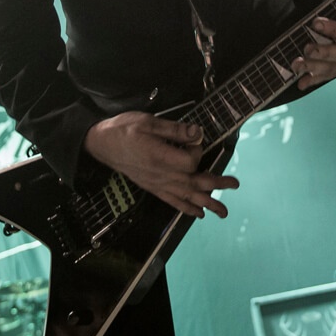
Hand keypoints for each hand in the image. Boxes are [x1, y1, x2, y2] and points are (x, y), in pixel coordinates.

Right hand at [82, 112, 238, 218]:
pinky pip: (172, 202)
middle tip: (235, 184)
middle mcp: (161, 175)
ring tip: (222, 211)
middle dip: (216, 184)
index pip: (191, 161)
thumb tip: (198, 134)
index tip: (193, 138)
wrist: (101, 143)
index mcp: (160, 157)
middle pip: (194, 183)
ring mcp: (157, 184)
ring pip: (186, 197)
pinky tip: (197, 214)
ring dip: (206, 203)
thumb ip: (175, 129)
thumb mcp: (148, 121)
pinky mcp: (152, 188)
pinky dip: (186, 209)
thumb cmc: (123, 129)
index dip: (198, 150)